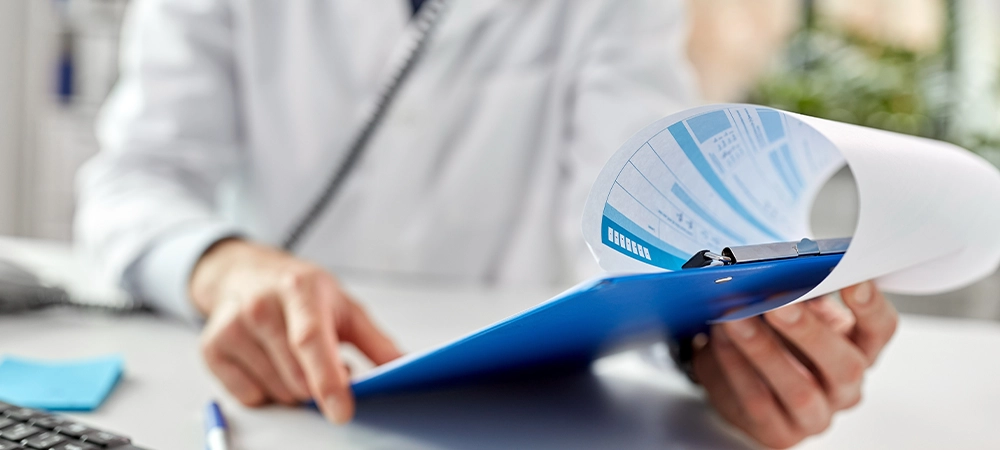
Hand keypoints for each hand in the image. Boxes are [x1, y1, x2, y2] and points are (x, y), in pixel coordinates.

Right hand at [189, 239, 401, 422]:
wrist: (246, 273)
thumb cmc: (301, 292)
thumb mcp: (344, 307)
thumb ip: (377, 342)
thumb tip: (406, 369)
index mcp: (299, 290)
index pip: (311, 342)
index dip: (328, 380)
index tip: (342, 412)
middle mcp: (260, 306)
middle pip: (296, 377)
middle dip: (320, 386)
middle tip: (328, 364)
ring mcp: (232, 327)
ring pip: (277, 392)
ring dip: (297, 389)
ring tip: (297, 358)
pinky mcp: (211, 348)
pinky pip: (250, 397)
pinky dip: (269, 391)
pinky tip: (270, 362)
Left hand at [692, 282, 897, 448]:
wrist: (738, 383)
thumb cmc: (774, 341)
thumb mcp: (791, 314)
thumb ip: (798, 296)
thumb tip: (785, 273)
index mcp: (858, 350)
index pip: (879, 329)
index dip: (871, 307)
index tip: (853, 281)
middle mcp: (845, 387)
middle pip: (844, 365)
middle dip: (810, 332)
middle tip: (778, 305)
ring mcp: (816, 415)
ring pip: (799, 390)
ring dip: (764, 350)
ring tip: (736, 320)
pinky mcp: (780, 433)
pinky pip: (759, 401)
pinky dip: (737, 367)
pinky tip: (722, 343)